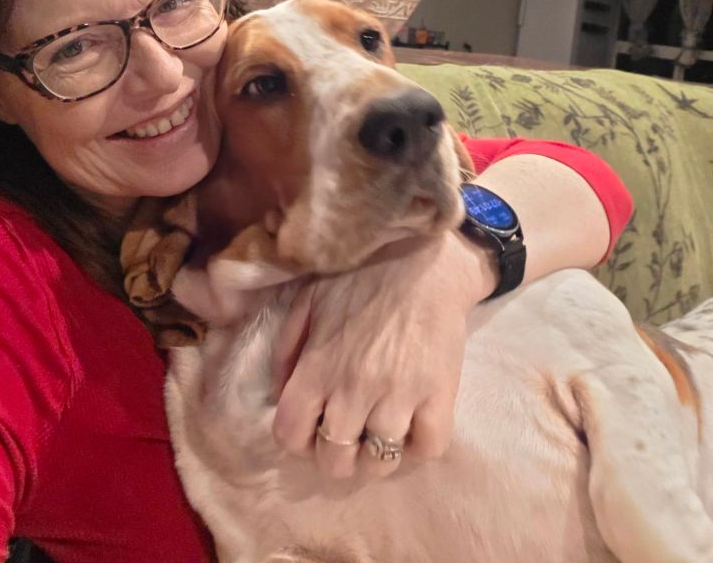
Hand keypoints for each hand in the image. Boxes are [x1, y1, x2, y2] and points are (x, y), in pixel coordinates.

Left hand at [271, 231, 492, 478]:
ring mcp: (399, 395)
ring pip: (380, 462)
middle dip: (335, 454)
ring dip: (377, 454)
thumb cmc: (363, 274)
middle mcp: (354, 388)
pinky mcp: (440, 394)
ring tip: (380, 430)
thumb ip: (287, 346)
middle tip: (347, 433)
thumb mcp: (308, 299)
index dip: (297, 439)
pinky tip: (414, 423)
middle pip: (334, 459)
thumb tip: (280, 389)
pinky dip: (420, 445)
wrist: (424, 257)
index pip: (290, 435)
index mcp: (318, 365)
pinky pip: (429, 448)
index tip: (311, 427)